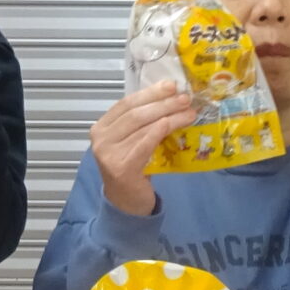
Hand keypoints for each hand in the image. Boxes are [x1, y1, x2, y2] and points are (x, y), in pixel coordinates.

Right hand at [90, 80, 201, 216]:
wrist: (126, 204)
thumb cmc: (133, 169)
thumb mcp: (133, 141)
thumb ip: (142, 123)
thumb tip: (170, 98)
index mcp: (101, 127)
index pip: (126, 103)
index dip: (149, 92)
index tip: (171, 85)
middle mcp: (100, 139)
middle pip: (135, 113)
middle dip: (163, 102)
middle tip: (185, 98)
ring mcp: (108, 154)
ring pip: (142, 125)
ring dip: (169, 116)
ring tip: (189, 111)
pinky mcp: (122, 167)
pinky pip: (144, 143)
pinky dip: (160, 130)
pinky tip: (174, 123)